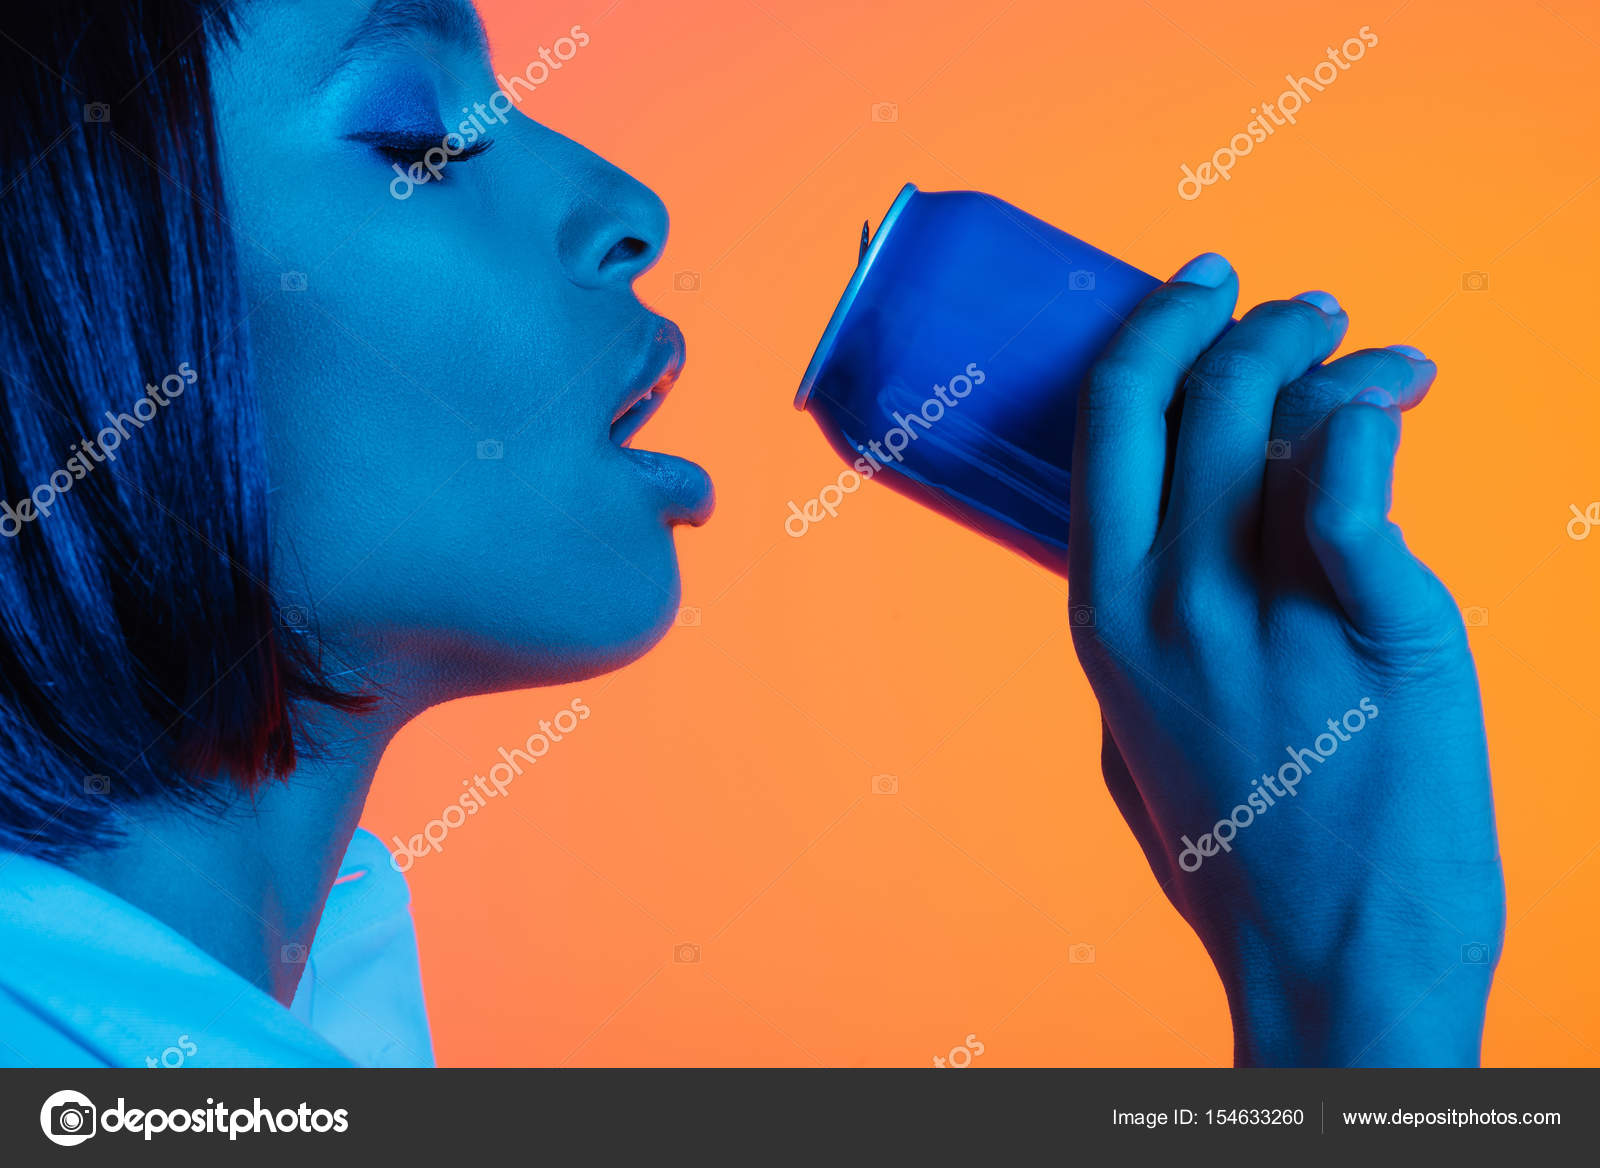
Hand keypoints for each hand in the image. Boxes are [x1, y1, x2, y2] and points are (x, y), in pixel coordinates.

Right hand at [1068, 252, 1503, 1066]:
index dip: (1154, 329)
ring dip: (1338, 359)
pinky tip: (1395, 410)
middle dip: (1249, 317)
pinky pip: (1358, 480)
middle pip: (1196, 393)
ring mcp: (1272, 613)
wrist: (1334, 959)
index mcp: (1103, 614)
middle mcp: (1172, 598)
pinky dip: (1373, 420)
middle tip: (1306, 308)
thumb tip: (1155, 551)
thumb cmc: (1234, 860)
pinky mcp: (1379, 631)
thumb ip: (1133, 636)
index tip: (1197, 287)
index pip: (1109, 419)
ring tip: (1381, 360)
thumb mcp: (1130, 736)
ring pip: (1288, 420)